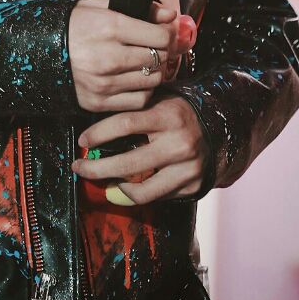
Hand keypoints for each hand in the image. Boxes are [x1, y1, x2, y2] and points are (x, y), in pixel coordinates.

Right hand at [68, 0, 178, 111]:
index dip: (166, 34)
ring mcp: (104, 82)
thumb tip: (169, 16)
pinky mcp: (99, 102)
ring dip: (153, 72)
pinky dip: (142, 92)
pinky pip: (138, 101)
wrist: (39, 49)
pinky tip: (134, 81)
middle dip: (161, 52)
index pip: (159, 37)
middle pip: (158, 59)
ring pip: (152, 81)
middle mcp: (109, 57)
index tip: (162, 34)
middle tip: (154, 48)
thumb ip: (139, 10)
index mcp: (111, 28)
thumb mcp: (101, 7)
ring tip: (143, 64)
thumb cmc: (72, 26)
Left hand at [71, 93, 209, 203]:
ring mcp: (188, 169)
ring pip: (141, 191)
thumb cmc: (177, 112)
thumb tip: (94, 135)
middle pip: (128, 163)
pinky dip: (139, 194)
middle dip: (96, 169)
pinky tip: (128, 186)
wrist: (220, 126)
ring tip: (103, 182)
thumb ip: (133, 114)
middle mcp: (180, 143)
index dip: (98, 134)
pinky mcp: (193, 186)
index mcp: (169, 116)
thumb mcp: (159, 102)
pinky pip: (157, 197)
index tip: (82, 141)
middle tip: (78, 168)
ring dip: (114, 189)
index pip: (125, 123)